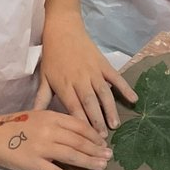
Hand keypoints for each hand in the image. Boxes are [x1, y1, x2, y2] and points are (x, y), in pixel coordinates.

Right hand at [0, 110, 112, 169]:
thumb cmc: (12, 127)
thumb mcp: (36, 116)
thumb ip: (54, 122)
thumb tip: (74, 133)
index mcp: (50, 117)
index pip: (79, 125)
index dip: (93, 135)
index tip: (103, 142)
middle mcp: (49, 131)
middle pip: (79, 141)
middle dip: (96, 149)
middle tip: (108, 156)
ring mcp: (42, 147)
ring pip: (72, 155)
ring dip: (89, 162)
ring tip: (101, 167)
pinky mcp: (34, 163)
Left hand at [36, 12, 136, 136]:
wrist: (63, 29)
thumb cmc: (52, 56)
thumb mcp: (44, 78)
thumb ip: (42, 99)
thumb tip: (35, 117)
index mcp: (65, 86)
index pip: (74, 109)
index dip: (81, 124)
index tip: (86, 140)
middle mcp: (80, 80)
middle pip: (90, 104)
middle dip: (97, 122)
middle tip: (102, 139)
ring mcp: (94, 72)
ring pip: (104, 94)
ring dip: (110, 110)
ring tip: (114, 125)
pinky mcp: (103, 64)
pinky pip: (116, 77)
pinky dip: (125, 88)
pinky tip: (133, 99)